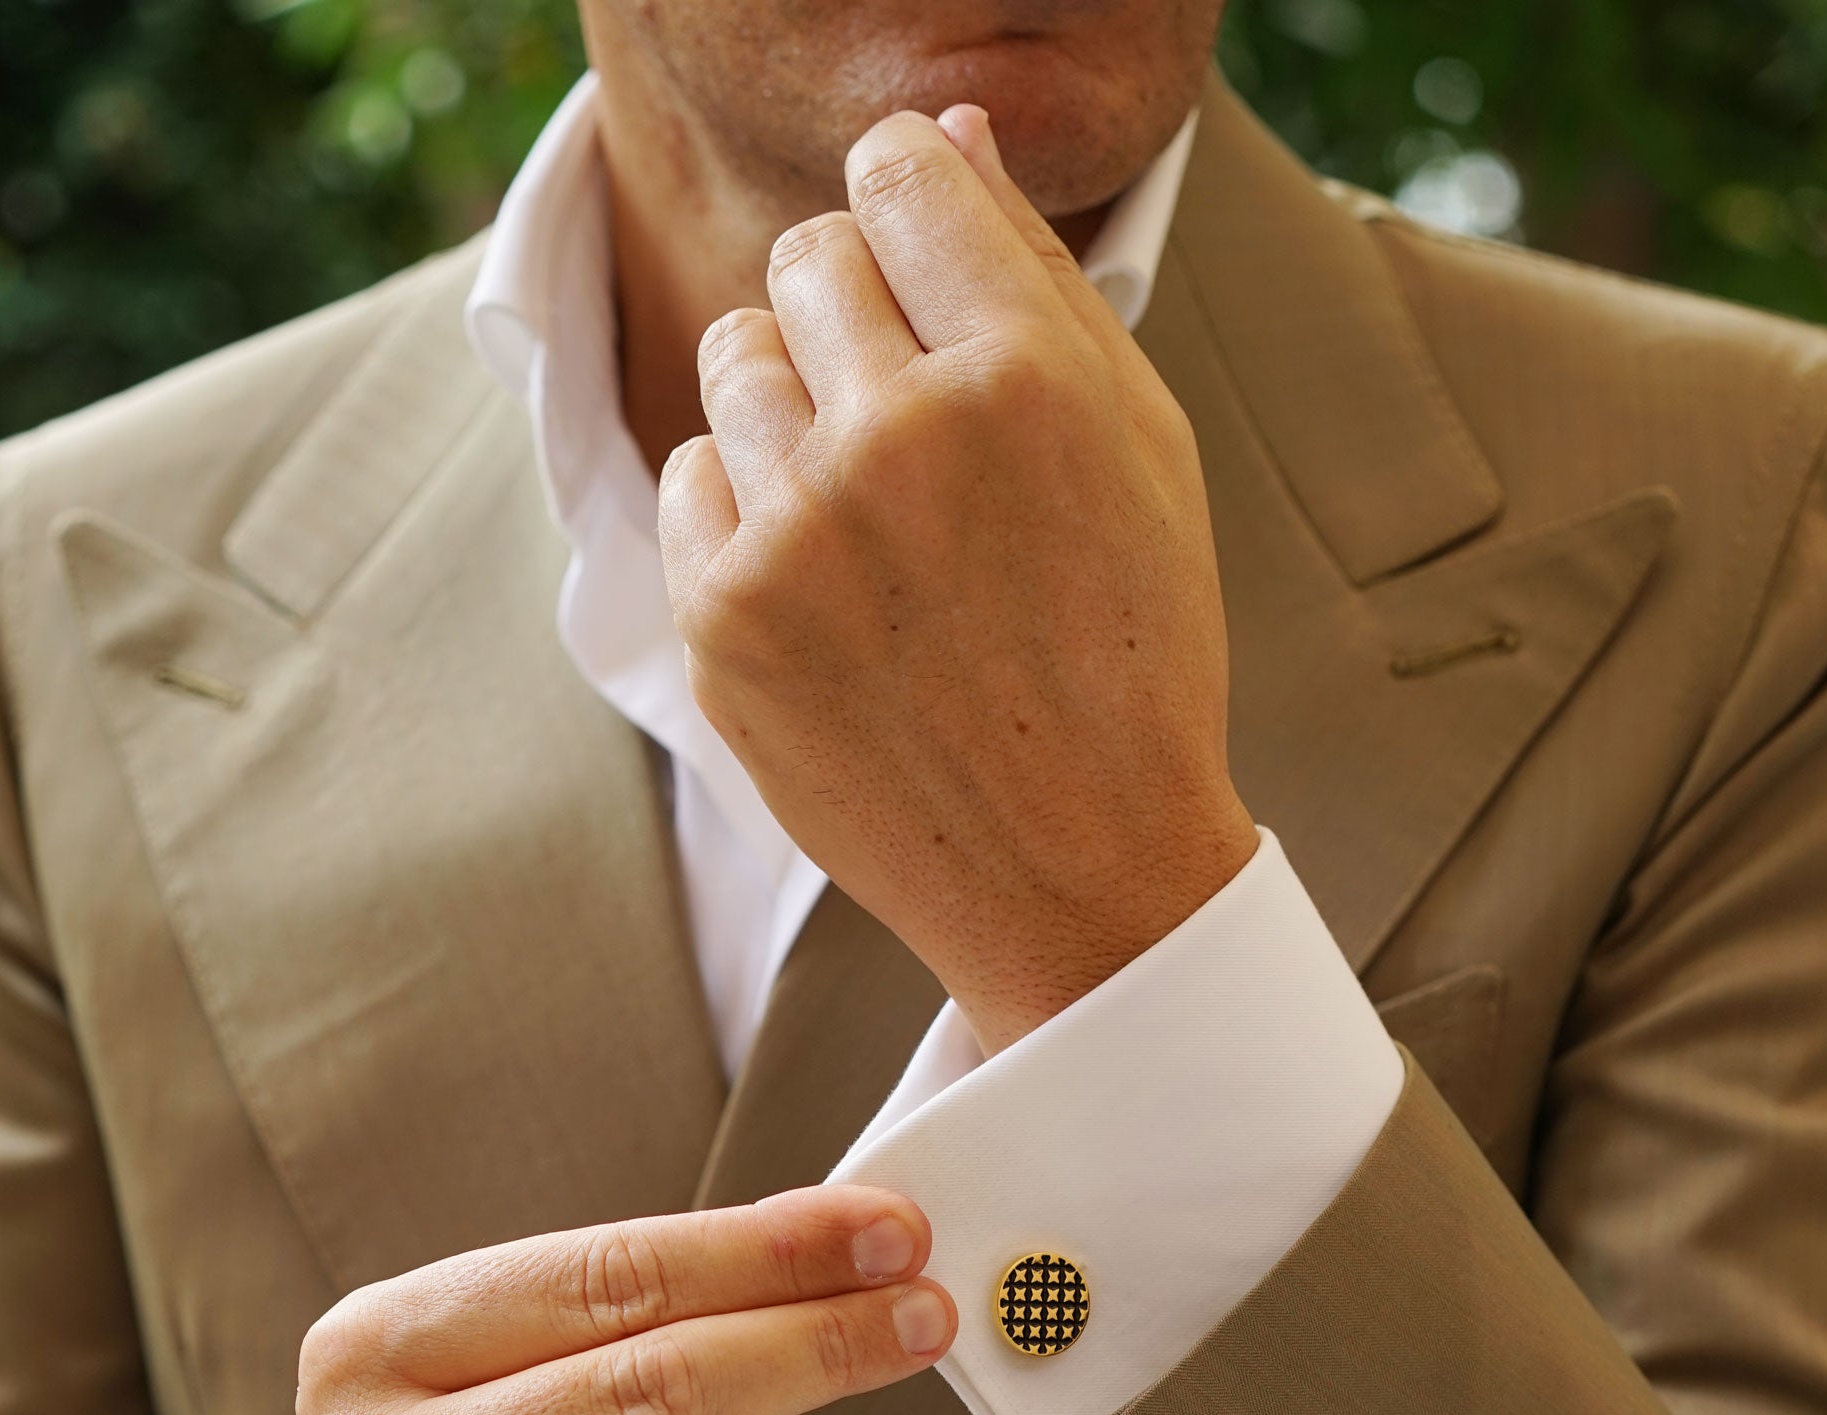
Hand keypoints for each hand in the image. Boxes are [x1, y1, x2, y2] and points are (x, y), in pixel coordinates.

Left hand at [659, 103, 1256, 1057]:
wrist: (1076, 874)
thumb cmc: (1128, 652)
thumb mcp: (1138, 448)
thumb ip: (1037, 277)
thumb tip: (943, 128)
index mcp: (1025, 373)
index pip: (898, 171)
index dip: (908, 209)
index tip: (923, 274)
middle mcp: (900, 436)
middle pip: (807, 258)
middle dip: (852, 315)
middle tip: (914, 429)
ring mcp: (798, 532)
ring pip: (733, 356)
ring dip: (791, 406)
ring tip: (870, 511)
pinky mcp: (722, 620)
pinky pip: (689, 474)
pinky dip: (743, 508)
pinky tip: (824, 582)